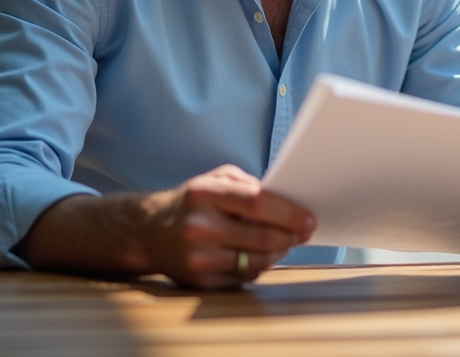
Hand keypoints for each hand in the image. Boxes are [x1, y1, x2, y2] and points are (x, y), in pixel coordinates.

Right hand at [140, 164, 314, 288]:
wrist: (150, 231)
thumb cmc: (192, 201)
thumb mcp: (215, 179)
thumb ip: (249, 185)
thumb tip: (288, 203)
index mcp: (203, 194)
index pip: (258, 202)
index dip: (289, 212)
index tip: (309, 218)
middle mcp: (198, 227)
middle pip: (263, 236)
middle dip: (291, 235)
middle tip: (304, 232)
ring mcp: (198, 258)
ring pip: (258, 261)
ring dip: (279, 251)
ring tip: (285, 241)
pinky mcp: (200, 281)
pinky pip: (245, 277)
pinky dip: (260, 265)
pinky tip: (259, 254)